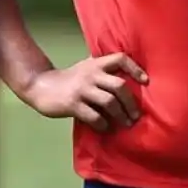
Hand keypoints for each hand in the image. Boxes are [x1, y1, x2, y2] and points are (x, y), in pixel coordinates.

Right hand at [26, 53, 148, 130]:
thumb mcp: (87, 68)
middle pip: (119, 85)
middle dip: (131, 102)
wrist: (41, 86)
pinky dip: (103, 125)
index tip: (146, 81)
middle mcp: (91, 74)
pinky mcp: (72, 104)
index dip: (135, 68)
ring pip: (109, 102)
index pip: (120, 58)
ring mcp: (82, 89)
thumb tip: (129, 80)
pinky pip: (94, 116)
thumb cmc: (70, 79)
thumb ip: (103, 70)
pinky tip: (106, 128)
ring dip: (121, 115)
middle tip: (136, 115)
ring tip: (126, 124)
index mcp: (96, 63)